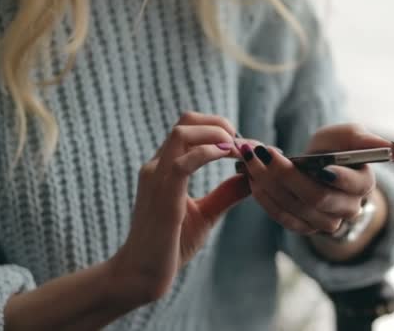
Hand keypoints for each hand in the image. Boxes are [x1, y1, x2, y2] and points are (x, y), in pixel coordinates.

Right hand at [111, 112, 249, 301]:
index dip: (220, 129)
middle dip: (221, 124)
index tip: (247, 145)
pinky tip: (228, 158)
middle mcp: (157, 166)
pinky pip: (184, 161)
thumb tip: (251, 177)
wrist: (142, 274)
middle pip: (186, 121)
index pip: (190, 129)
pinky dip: (209, 153)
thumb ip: (226, 194)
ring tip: (239, 150)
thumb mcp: (205, 214)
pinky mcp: (162, 194)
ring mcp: (156, 177)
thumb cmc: (170, 246)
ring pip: (183, 132)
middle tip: (244, 144)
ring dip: (218, 134)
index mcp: (164, 168)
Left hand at [238, 123, 393, 234]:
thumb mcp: (348, 136)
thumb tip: (393, 149)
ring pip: (294, 207)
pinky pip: (282, 217)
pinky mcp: (303, 226)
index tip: (316, 165)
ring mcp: (324, 222)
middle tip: (262, 152)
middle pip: (316, 198)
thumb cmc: (334, 148)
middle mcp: (346, 208)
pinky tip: (251, 179)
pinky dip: (264, 198)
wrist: (317, 165)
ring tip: (250, 160)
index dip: (335, 177)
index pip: (351, 186)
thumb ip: (365, 140)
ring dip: (268, 183)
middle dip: (285, 174)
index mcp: (362, 184)